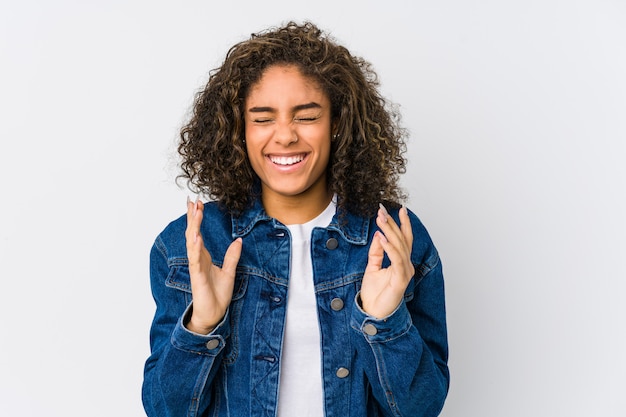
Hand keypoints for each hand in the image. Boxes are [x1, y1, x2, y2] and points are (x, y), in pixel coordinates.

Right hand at [185, 198, 241, 333]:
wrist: (214, 314)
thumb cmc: (217, 295)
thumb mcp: (230, 271)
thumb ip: (232, 256)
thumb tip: (239, 240)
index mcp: (203, 256)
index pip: (198, 232)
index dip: (197, 218)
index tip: (197, 202)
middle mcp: (198, 259)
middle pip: (192, 233)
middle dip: (192, 217)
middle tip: (192, 200)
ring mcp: (196, 266)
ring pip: (192, 242)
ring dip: (193, 227)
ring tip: (194, 211)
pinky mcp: (197, 276)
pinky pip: (195, 259)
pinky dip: (195, 247)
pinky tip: (195, 237)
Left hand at [361, 204, 414, 318]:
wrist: (373, 312)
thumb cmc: (374, 293)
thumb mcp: (372, 267)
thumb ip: (376, 252)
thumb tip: (378, 234)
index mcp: (401, 262)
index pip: (403, 239)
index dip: (400, 223)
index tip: (395, 208)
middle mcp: (406, 265)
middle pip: (402, 240)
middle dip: (392, 223)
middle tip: (382, 209)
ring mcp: (405, 272)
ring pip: (400, 246)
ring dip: (390, 231)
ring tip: (381, 219)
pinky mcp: (401, 280)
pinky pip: (397, 260)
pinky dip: (389, 248)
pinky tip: (382, 237)